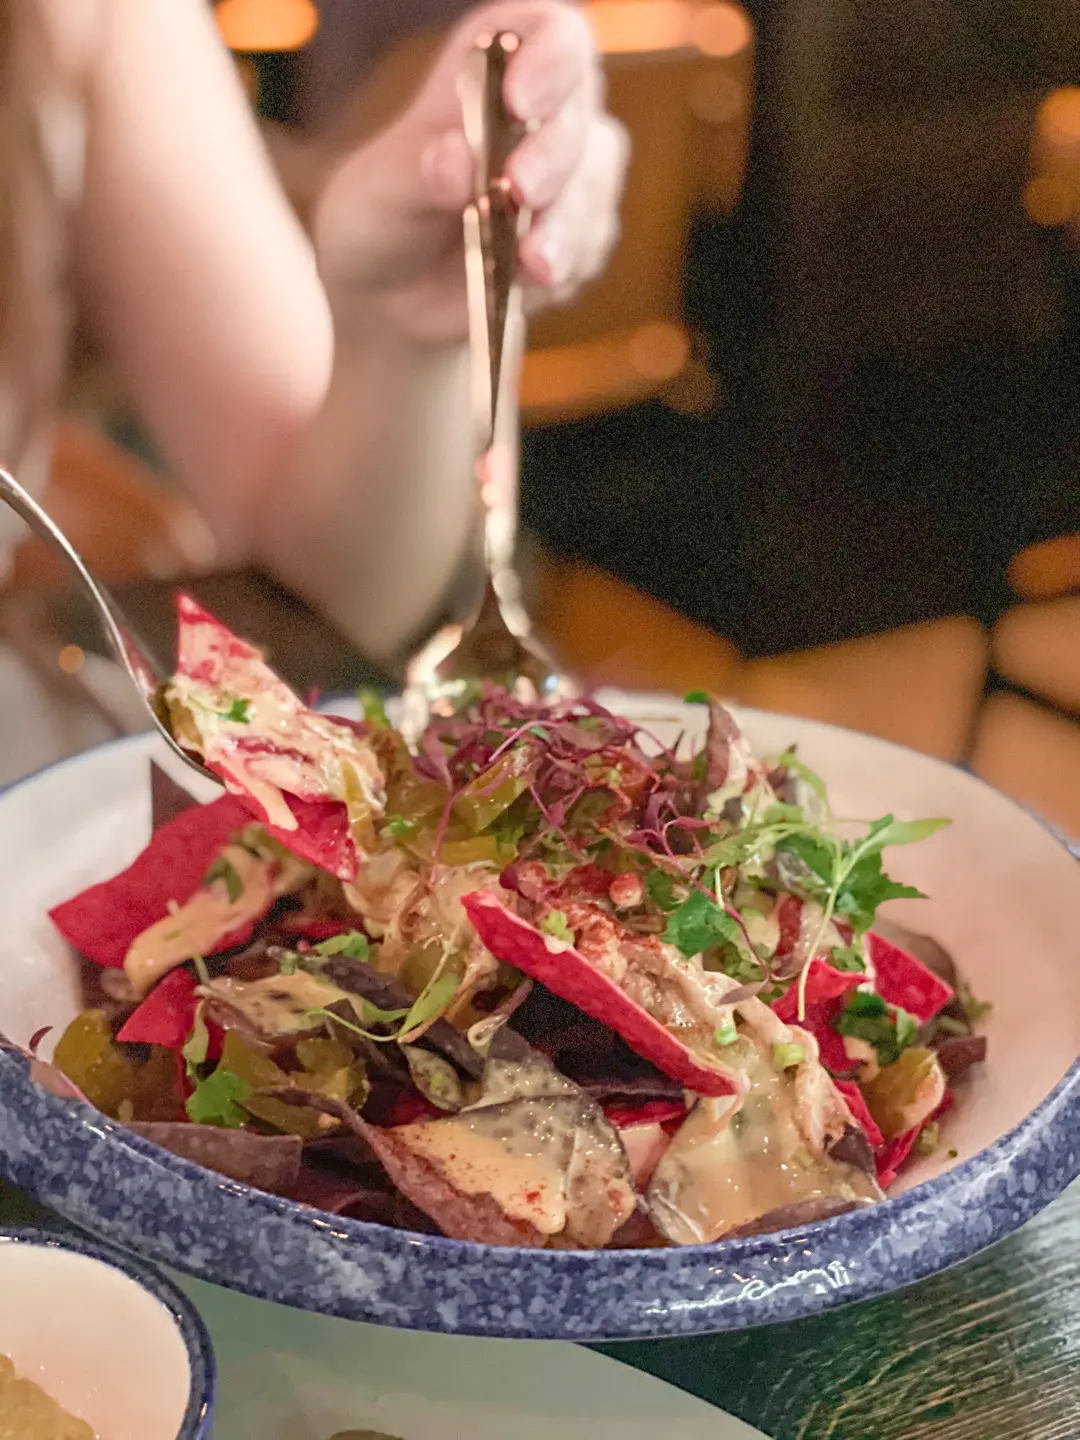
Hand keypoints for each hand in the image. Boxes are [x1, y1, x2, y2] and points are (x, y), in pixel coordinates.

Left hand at [312, 1, 627, 345]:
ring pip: (592, 185)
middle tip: (519, 189)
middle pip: (578, 112)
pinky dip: (563, 264)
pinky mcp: (580, 237)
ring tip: (530, 260)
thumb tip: (455, 158)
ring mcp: (572, 175)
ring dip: (564, 223)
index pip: (551, 34)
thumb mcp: (378, 192)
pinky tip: (532, 280)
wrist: (393, 302)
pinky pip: (589, 247)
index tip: (521, 101)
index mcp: (493, 64)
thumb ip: (416, 171)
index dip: (549, 59)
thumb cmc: (380, 221)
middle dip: (552, 155)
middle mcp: (546, 110)